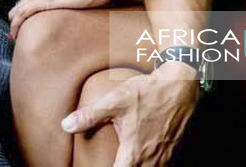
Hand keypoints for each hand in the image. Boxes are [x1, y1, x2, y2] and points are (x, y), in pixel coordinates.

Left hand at [7, 0, 119, 38]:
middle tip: (15, 34)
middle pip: (19, 5)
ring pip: (17, 10)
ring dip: (14, 25)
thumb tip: (59, 6)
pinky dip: (16, 25)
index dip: (20, 13)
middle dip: (16, 19)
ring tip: (14, 37)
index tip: (20, 24)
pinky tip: (15, 34)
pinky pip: (22, 14)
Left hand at [61, 64, 199, 166]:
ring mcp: (166, 158)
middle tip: (114, 162)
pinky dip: (152, 166)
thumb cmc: (146, 93)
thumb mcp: (114, 102)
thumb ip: (90, 116)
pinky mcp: (175, 151)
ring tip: (126, 161)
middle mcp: (153, 160)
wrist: (180, 87)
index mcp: (135, 152)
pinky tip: (143, 160)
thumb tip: (65, 125)